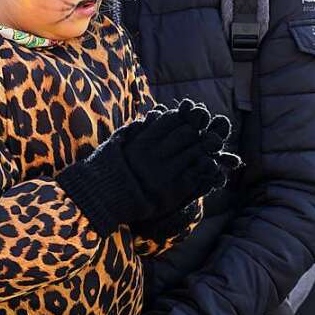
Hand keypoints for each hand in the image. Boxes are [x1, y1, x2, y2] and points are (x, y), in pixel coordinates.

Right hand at [58, 100, 231, 236]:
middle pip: (186, 134)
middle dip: (197, 131)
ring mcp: (164, 173)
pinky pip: (195, 174)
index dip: (183, 118)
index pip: (171, 120)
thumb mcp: (120, 143)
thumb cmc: (111, 170)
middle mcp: (154, 156)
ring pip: (194, 152)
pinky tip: (207, 164)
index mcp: (142, 141)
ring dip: (205, 148)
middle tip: (204, 131)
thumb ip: (139, 128)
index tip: (189, 118)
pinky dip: (205, 167)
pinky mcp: (172, 191)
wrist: (104, 201)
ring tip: (209, 146)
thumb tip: (158, 113)